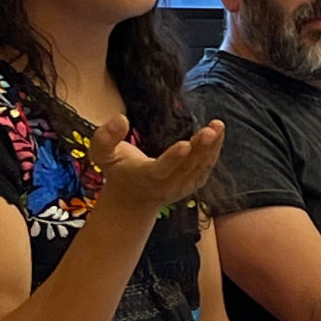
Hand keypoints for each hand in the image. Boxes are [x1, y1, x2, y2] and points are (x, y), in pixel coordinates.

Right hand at [89, 115, 223, 214]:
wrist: (133, 201)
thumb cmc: (118, 172)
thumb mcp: (102, 156)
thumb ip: (104, 138)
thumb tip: (121, 119)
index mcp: (146, 177)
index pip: (161, 169)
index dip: (173, 158)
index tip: (184, 144)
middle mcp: (168, 185)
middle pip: (187, 167)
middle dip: (200, 148)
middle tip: (210, 129)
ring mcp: (183, 186)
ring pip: (200, 167)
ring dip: (212, 147)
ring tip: (218, 125)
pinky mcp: (192, 183)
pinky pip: (206, 167)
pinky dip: (214, 151)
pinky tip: (219, 133)